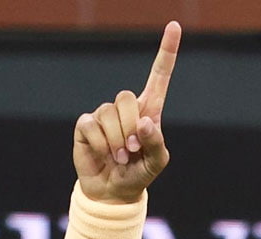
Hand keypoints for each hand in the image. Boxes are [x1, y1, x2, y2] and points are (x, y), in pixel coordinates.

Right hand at [72, 21, 180, 203]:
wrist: (114, 191)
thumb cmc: (139, 173)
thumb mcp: (157, 163)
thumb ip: (157, 143)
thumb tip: (145, 122)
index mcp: (149, 111)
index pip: (158, 77)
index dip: (167, 53)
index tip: (175, 26)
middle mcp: (126, 108)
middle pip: (127, 98)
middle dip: (131, 128)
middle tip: (133, 150)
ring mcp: (104, 114)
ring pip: (109, 114)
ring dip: (117, 141)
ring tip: (120, 156)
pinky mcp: (85, 124)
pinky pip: (92, 125)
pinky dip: (101, 145)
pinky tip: (104, 154)